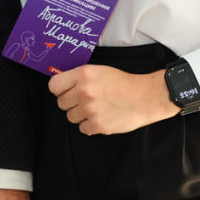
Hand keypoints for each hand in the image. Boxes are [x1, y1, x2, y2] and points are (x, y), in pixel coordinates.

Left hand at [48, 65, 177, 135]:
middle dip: (72, 103)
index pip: (53, 86)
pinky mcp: (98, 125)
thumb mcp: (99, 71)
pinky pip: (83, 129)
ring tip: (97, 108)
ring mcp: (90, 109)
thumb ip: (79, 78)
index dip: (59, 90)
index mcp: (83, 74)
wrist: (146, 97)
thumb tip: (61, 86)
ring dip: (81, 115)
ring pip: (71, 117)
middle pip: (61, 103)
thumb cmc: (123, 83)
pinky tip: (102, 117)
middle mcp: (84, 91)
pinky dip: (91, 126)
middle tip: (87, 101)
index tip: (66, 92)